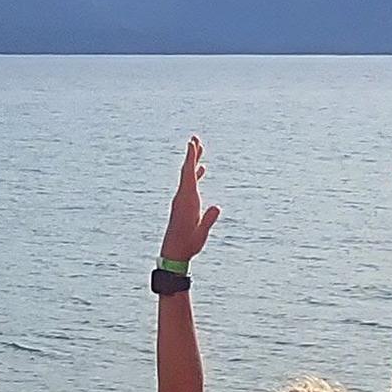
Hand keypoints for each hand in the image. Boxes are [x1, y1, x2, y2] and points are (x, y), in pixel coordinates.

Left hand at [159, 138, 221, 269]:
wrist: (174, 253)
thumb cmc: (188, 244)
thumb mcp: (201, 234)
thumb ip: (208, 220)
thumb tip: (217, 208)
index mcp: (186, 201)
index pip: (188, 175)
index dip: (191, 159)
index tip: (192, 144)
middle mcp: (183, 197)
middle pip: (187, 171)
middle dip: (192, 154)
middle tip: (195, 138)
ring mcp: (183, 200)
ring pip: (188, 176)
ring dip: (194, 162)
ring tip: (199, 149)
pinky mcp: (184, 204)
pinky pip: (190, 184)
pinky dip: (195, 175)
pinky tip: (201, 170)